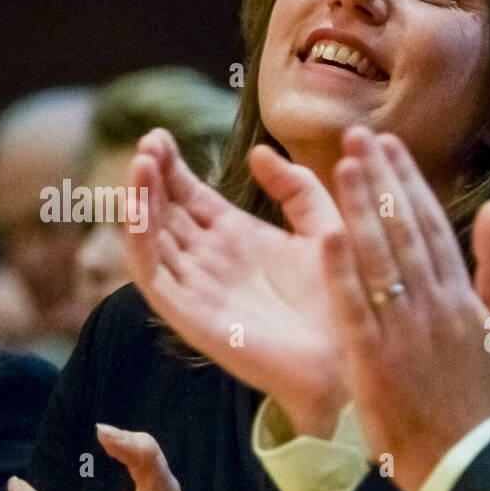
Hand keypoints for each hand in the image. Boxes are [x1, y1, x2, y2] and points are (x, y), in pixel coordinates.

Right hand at [125, 128, 346, 436]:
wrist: (349, 355)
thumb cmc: (342, 296)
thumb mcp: (323, 226)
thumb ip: (297, 188)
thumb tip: (258, 152)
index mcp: (237, 237)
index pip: (188, 195)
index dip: (170, 166)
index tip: (160, 135)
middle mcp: (210, 260)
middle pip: (164, 211)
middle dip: (151, 175)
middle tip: (149, 140)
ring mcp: (197, 286)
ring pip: (151, 238)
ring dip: (140, 200)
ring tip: (141, 162)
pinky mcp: (190, 314)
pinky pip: (153, 275)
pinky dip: (139, 240)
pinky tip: (140, 207)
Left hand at [320, 127, 489, 490]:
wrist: (458, 456)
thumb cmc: (477, 394)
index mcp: (463, 296)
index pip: (432, 225)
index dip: (408, 181)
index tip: (388, 145)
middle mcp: (433, 304)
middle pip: (403, 231)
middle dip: (379, 179)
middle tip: (356, 136)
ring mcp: (402, 330)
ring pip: (378, 258)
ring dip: (359, 208)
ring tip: (341, 165)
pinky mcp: (372, 357)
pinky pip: (354, 306)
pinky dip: (341, 270)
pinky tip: (327, 232)